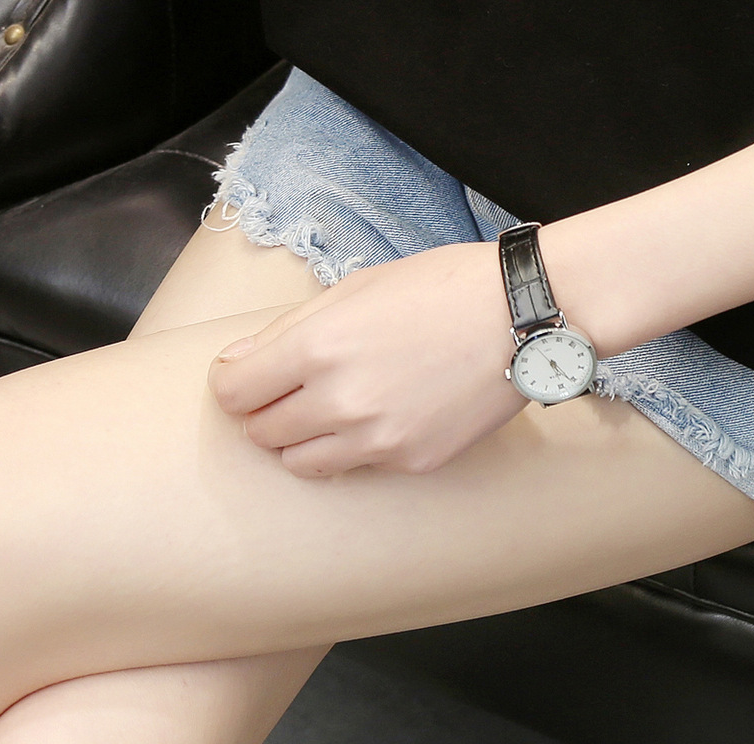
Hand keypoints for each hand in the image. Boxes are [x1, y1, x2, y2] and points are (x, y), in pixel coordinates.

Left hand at [208, 244, 529, 477]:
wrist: (520, 315)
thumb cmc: (442, 287)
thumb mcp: (359, 286)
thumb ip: (291, 327)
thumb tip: (238, 361)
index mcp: (318, 346)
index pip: (233, 391)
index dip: (234, 380)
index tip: (247, 373)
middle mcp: (339, 401)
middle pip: (261, 432)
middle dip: (267, 408)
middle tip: (295, 385)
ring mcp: (375, 439)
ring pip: (299, 462)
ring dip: (302, 437)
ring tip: (334, 404)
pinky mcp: (409, 462)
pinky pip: (355, 467)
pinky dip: (355, 446)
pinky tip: (383, 411)